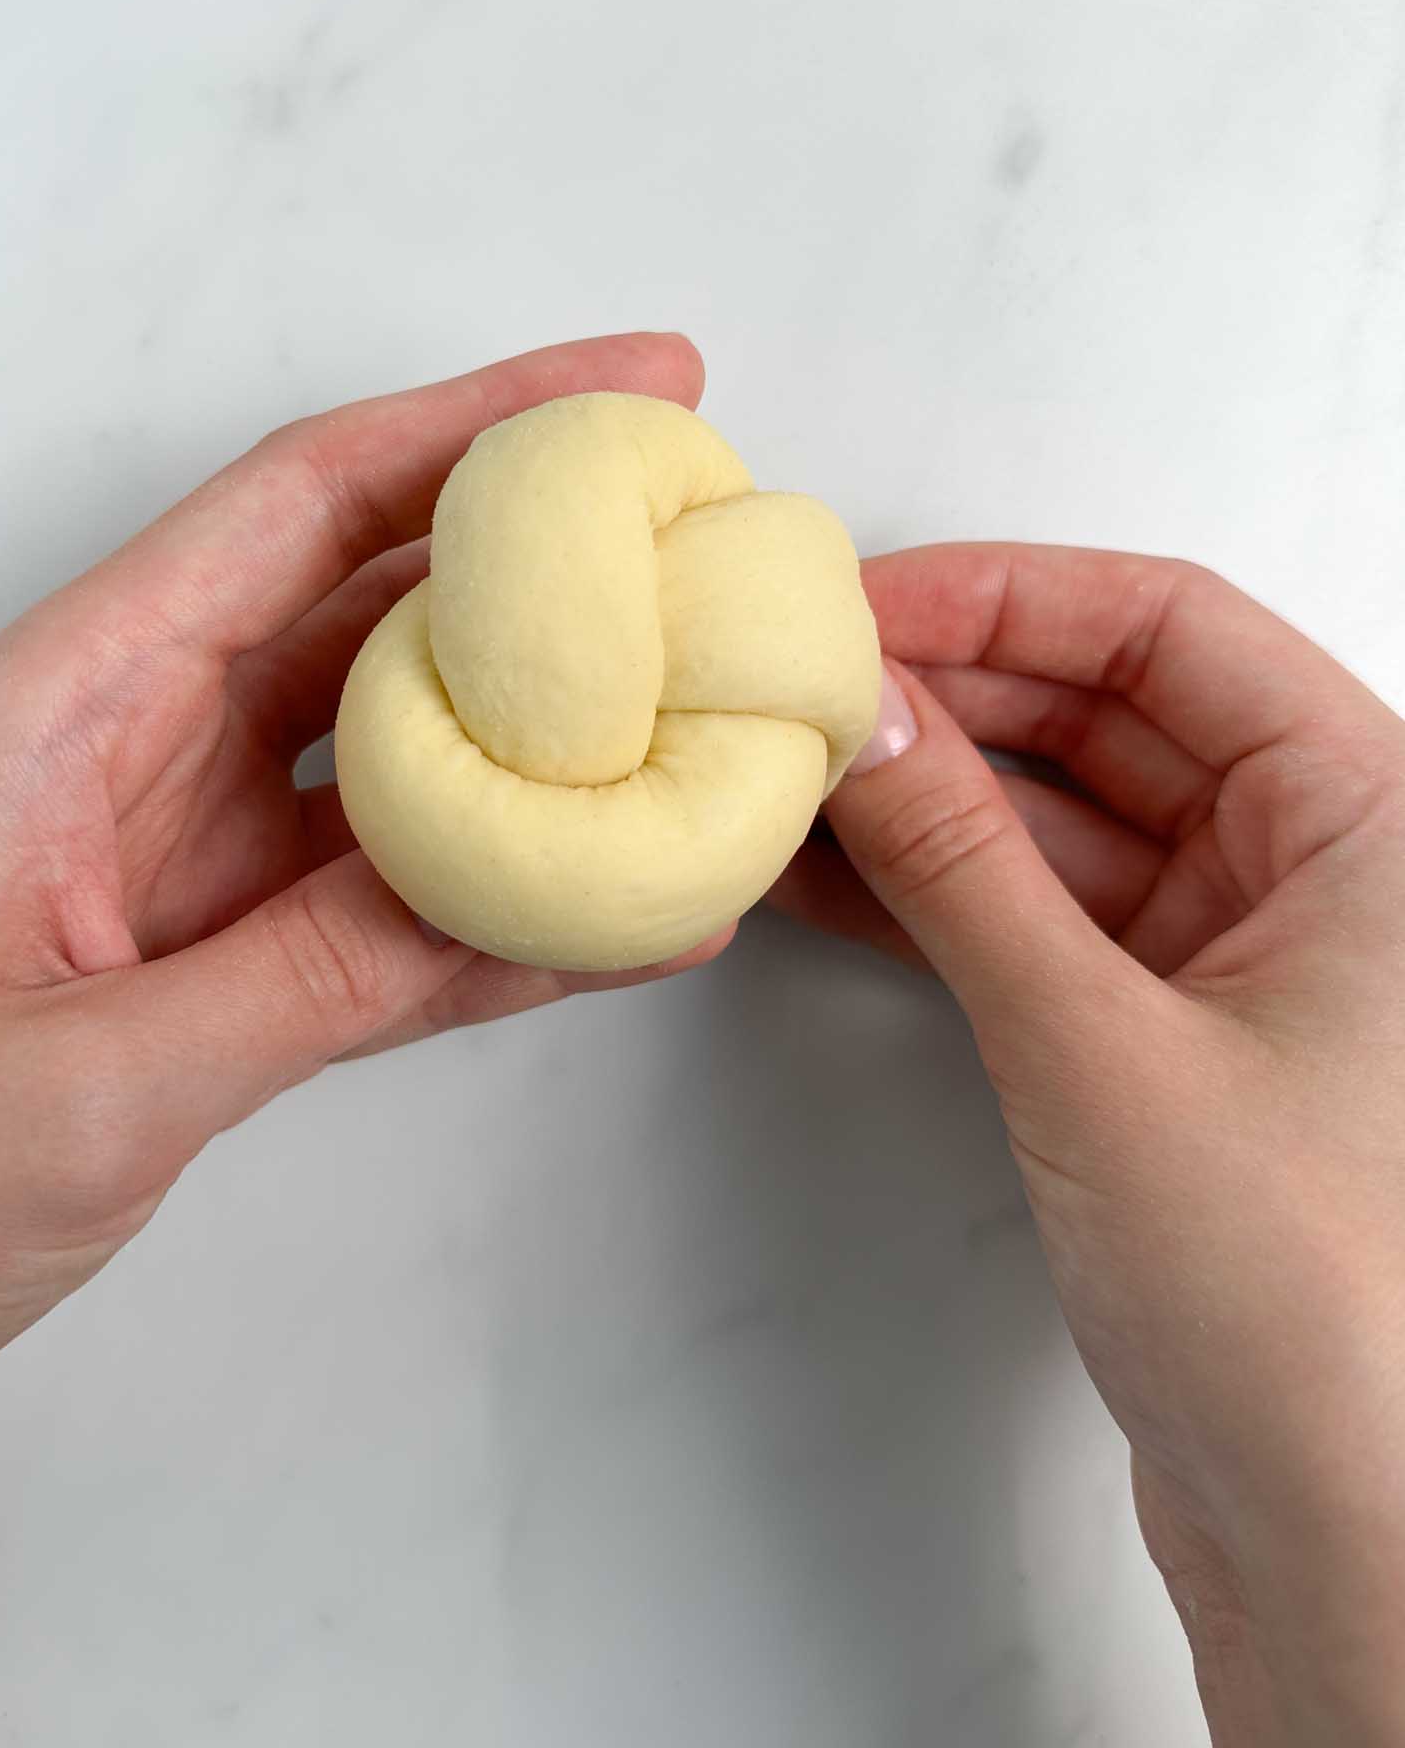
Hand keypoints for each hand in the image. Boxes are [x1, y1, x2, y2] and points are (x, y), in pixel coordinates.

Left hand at [0, 333, 728, 1553]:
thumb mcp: (86, 1083)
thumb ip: (317, 978)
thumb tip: (539, 893)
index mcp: (67, 704)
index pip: (303, 502)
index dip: (481, 424)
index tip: (637, 379)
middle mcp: (128, 752)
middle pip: (368, 602)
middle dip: (540, 562)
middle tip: (702, 547)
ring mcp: (170, 862)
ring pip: (393, 758)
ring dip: (538, 741)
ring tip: (694, 716)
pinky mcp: (195, 971)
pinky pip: (377, 910)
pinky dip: (491, 910)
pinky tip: (615, 913)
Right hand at [772, 544, 1404, 1745]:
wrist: (1337, 1537)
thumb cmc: (1312, 1310)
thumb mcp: (1098, 1046)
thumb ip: (962, 866)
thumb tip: (860, 721)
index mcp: (1375, 821)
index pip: (1175, 630)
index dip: (1010, 596)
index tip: (867, 602)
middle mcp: (1322, 869)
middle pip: (1113, 713)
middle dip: (951, 695)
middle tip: (803, 687)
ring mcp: (1242, 955)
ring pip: (1064, 817)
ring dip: (928, 797)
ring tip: (787, 775)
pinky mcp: (1168, 1037)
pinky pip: (1042, 914)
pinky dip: (939, 890)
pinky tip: (829, 871)